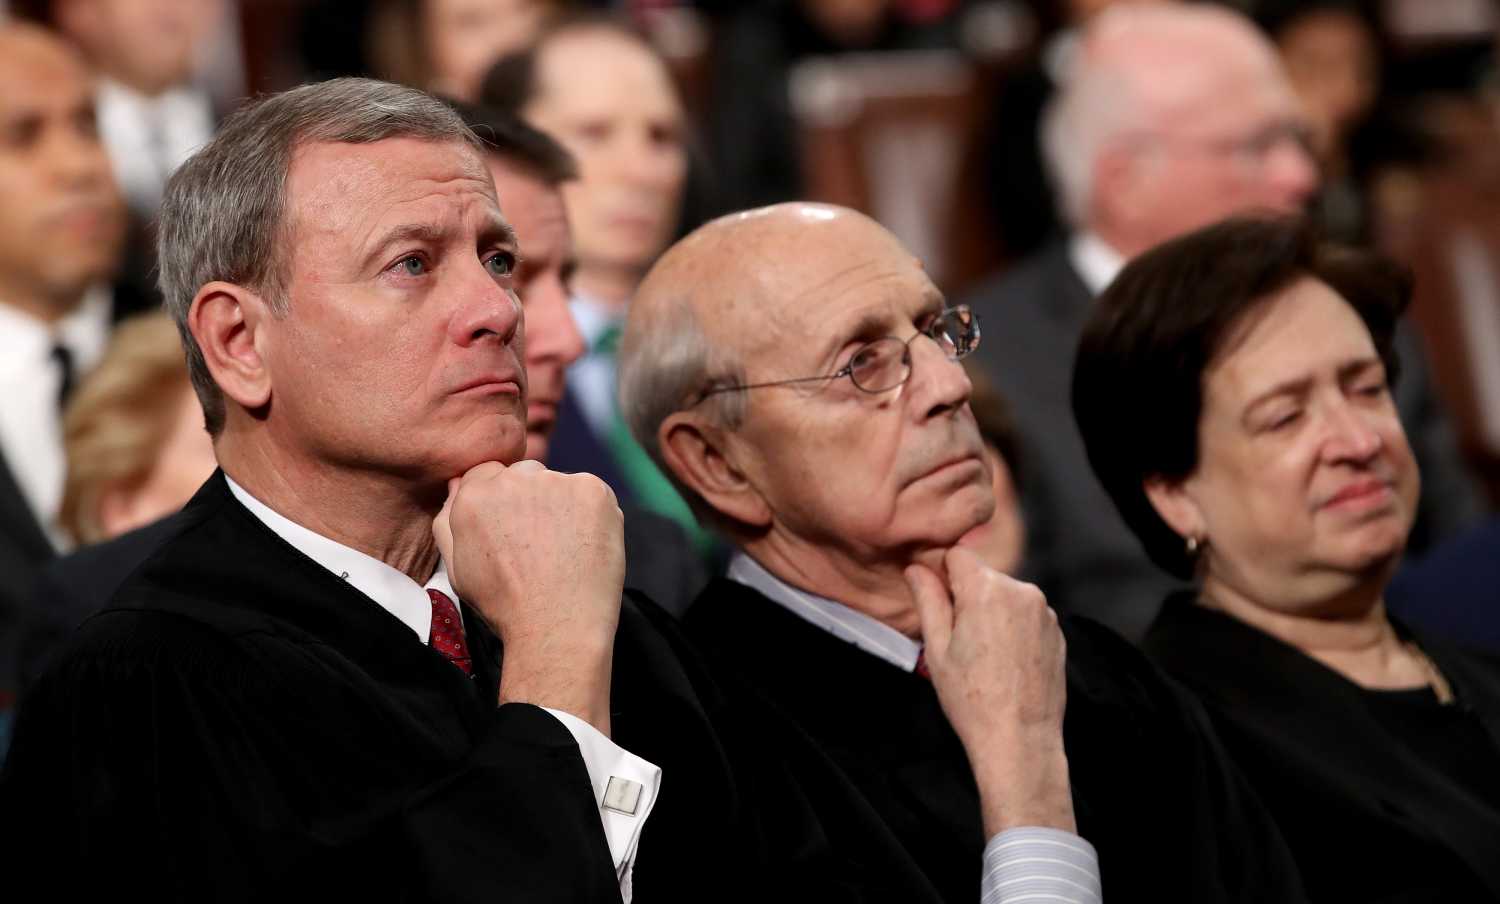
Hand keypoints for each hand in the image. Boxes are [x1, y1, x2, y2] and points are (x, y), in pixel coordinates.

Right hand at [434, 460, 624, 733]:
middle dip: (530, 500)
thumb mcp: (458, 568)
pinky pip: (591, 493)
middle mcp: (513, 479)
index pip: (488, 474)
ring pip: (558, 484)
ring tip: (563, 550)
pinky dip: (591, 514)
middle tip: (540, 544)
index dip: (503, 504)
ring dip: (561, 505)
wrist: (556, 628)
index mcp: (474, 495)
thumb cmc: (505, 605)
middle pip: (524, 475)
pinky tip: (584, 546)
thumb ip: (448, 520)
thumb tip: (456, 482)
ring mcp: (556, 481)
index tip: (514, 531)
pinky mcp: (593, 490)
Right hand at [906, 547, 1073, 834]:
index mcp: (987, 589)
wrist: (1020, 740)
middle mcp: (1021, 590)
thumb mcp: (937, 649)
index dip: (941, 573)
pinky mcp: (1057, 631)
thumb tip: (915, 568)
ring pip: (1005, 595)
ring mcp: (1044, 611)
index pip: (957, 554)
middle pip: (983, 576)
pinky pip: (1026, 615)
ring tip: (983, 656)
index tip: (935, 600)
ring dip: (991, 612)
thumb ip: (927, 600)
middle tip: (957, 640)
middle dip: (967, 596)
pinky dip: (1013, 628)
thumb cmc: (971, 699)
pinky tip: (1005, 663)